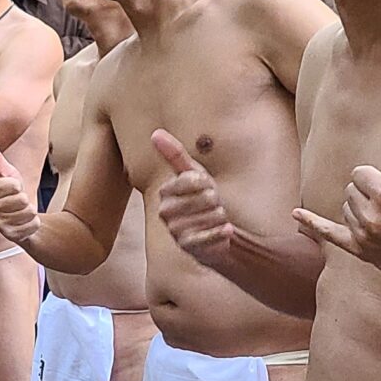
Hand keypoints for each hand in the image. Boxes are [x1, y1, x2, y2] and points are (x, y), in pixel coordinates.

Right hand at [0, 139, 38, 244]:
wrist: (21, 219)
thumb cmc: (13, 193)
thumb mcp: (7, 173)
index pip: (12, 183)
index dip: (18, 184)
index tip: (13, 187)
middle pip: (22, 199)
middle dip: (26, 199)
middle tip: (18, 201)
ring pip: (28, 212)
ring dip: (30, 211)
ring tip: (21, 212)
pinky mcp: (11, 236)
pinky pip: (33, 225)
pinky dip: (34, 223)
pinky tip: (25, 223)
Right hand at [153, 130, 237, 268]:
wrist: (218, 235)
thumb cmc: (205, 201)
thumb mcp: (193, 175)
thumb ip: (174, 154)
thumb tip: (155, 132)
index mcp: (165, 193)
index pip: (192, 179)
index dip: (207, 183)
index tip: (208, 189)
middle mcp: (165, 213)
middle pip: (205, 197)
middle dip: (216, 201)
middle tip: (214, 207)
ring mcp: (175, 232)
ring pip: (210, 215)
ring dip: (221, 217)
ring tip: (216, 220)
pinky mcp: (188, 248)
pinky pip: (211, 235)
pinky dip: (223, 232)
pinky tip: (225, 231)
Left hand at [293, 126, 380, 289]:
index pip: (360, 173)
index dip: (377, 179)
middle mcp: (371, 217)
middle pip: (350, 190)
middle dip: (368, 192)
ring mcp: (364, 236)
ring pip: (345, 208)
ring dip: (360, 209)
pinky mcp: (361, 251)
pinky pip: (329, 235)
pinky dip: (312, 224)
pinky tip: (296, 215)